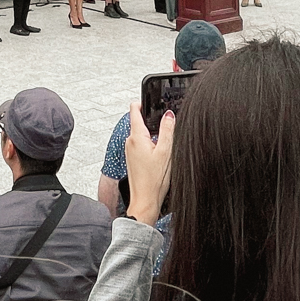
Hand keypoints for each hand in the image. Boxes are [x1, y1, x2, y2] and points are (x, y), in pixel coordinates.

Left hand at [124, 100, 173, 225]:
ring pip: (142, 134)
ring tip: (166, 143)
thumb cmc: (154, 181)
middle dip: (153, 121)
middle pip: (140, 122)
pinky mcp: (133, 160)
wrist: (145, 201)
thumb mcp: (166, 152)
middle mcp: (130, 142)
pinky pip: (142, 145)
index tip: (151, 98)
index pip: (134, 110)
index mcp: (136, 137)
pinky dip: (151, 145)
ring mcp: (130, 151)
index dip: (143, 102)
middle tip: (167, 123)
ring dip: (153, 135)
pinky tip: (161, 155)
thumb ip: (168, 130)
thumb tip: (169, 115)